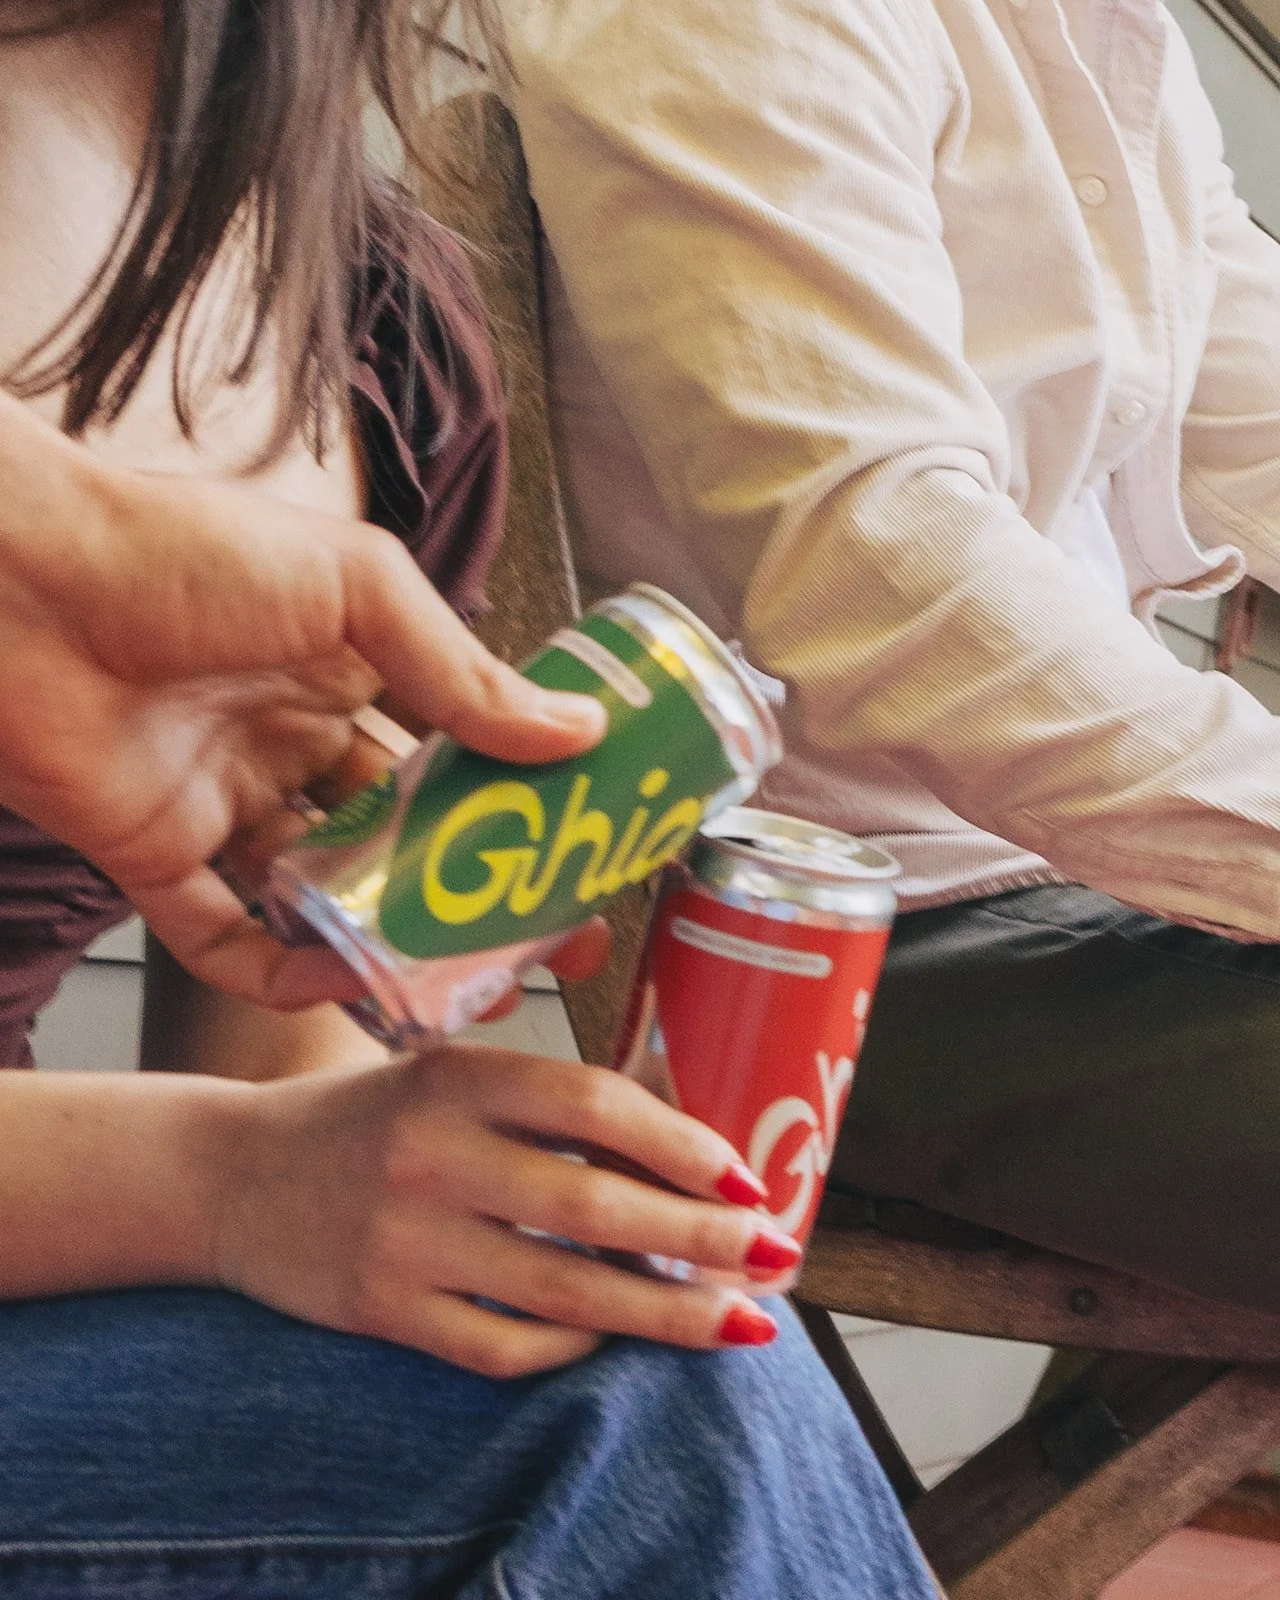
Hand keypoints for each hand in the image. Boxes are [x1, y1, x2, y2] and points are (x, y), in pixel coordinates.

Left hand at [0, 396, 604, 1005]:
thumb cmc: (185, 553)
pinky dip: (275, 968)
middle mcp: (291, 745)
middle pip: (399, 840)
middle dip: (469, 896)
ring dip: (383, 942)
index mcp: (345, 674)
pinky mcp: (156, 855)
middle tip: (539, 944)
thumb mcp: (355, 588)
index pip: (449, 758)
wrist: (18, 578)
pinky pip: (223, 937)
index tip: (577, 854)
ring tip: (453, 982)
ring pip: (323, 898)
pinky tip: (332, 979)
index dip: (512, 810)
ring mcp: (226, 804)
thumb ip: (459, 669)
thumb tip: (575, 730)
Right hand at [214, 1048, 800, 1376]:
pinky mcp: (384, 1313)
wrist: (231, 1174)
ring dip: (665, 1312)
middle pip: (596, 1209)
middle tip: (775, 1257)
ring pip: (565, 1292)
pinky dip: (573, 1346)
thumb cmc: (371, 1118)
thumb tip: (687, 1133)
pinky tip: (615, 1334)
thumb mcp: (448, 1074)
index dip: (683, 1144)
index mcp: (457, 1077)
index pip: (594, 1105)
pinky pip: (504, 1347)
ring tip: (736, 1321)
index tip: (747, 1178)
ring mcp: (405, 1242)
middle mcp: (431, 1156)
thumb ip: (546, 1099)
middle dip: (703, 1241)